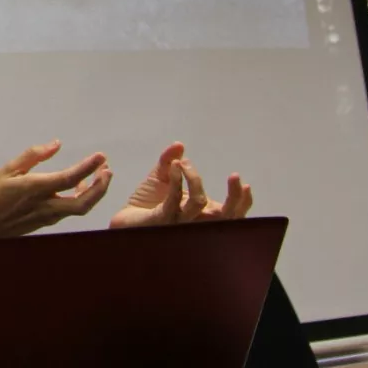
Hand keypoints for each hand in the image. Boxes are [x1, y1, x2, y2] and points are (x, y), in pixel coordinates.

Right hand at [0, 141, 111, 239]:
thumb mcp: (6, 170)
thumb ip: (32, 155)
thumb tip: (55, 144)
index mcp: (33, 189)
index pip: (68, 179)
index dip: (87, 168)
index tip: (100, 156)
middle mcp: (44, 206)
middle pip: (82, 202)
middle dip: (101, 187)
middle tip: (108, 170)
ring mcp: (47, 217)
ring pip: (79, 208)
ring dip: (94, 192)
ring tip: (100, 175)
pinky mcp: (47, 222)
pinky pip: (70, 210)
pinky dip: (81, 197)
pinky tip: (80, 186)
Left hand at [109, 143, 252, 227]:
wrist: (125, 218)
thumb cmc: (146, 202)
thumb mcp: (161, 177)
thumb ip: (170, 161)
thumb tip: (179, 145)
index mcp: (201, 213)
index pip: (230, 214)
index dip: (241, 201)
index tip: (242, 181)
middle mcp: (195, 221)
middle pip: (224, 217)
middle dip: (234, 198)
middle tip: (234, 176)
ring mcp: (179, 222)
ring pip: (198, 204)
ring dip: (194, 179)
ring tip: (184, 164)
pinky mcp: (162, 219)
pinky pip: (174, 201)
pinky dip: (177, 181)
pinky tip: (175, 167)